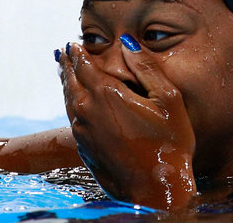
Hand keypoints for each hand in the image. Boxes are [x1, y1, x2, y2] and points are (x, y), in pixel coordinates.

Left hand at [59, 42, 196, 209]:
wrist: (155, 190)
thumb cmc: (169, 144)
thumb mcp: (168, 99)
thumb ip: (146, 67)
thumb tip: (127, 43)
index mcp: (106, 94)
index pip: (84, 65)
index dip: (78, 53)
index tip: (73, 44)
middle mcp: (88, 110)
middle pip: (71, 81)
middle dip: (67, 65)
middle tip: (63, 54)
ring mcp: (83, 131)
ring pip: (69, 100)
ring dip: (66, 83)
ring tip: (64, 72)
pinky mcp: (83, 148)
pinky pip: (72, 118)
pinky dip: (70, 104)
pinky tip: (74, 103)